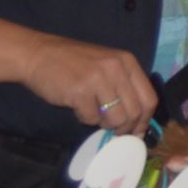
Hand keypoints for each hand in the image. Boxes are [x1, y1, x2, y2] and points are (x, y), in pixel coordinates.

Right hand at [22, 34, 157, 128]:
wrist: (38, 54)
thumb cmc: (72, 63)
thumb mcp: (106, 66)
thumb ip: (123, 87)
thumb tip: (136, 121)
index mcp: (127, 62)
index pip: (149, 98)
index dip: (144, 120)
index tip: (136, 132)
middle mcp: (116, 68)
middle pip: (135, 112)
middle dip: (125, 128)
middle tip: (114, 130)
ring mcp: (99, 79)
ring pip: (117, 118)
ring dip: (105, 124)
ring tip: (93, 113)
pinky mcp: (80, 91)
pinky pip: (91, 118)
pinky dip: (85, 118)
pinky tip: (77, 106)